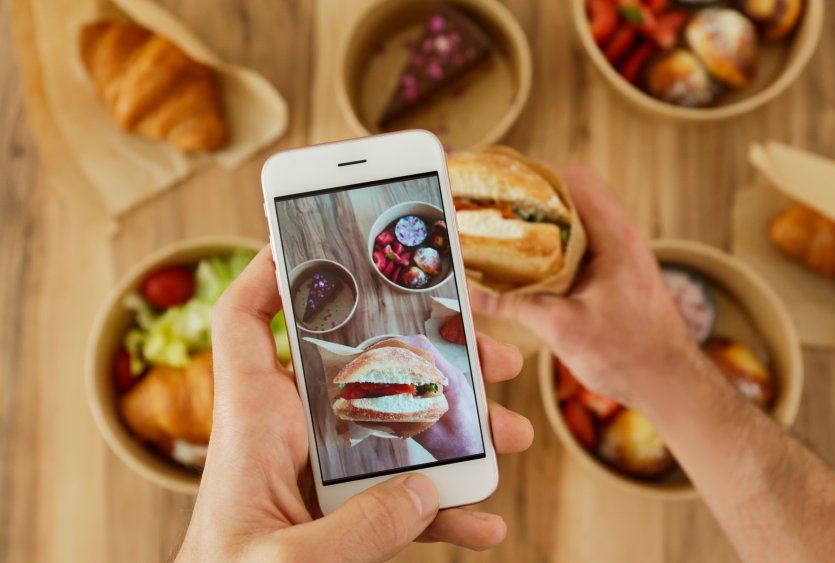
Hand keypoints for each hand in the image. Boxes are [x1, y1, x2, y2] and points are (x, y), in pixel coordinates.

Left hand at [176, 249, 532, 561]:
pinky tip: (484, 518)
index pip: (246, 323)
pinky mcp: (346, 512)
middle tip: (488, 356)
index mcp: (255, 422)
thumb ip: (358, 529)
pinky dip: (446, 503)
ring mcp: (325, 470)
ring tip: (510, 434)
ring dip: (458, 426)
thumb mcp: (287, 562)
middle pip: (362, 363)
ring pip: (399, 423)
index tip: (314, 240)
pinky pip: (405, 495)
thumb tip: (428, 492)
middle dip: (429, 351)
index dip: (269, 272)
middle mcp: (293, 433)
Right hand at [470, 166, 701, 408]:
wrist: (672, 384)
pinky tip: (532, 264)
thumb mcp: (563, 329)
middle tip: (498, 205)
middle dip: (535, 195)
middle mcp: (623, 239)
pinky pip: (585, 244)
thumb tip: (473, 293)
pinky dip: (557, 245)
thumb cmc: (630, 356)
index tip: (501, 181)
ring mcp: (623, 256)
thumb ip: (515, 306)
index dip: (535, 175)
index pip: (575, 182)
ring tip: (508, 230)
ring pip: (581, 219)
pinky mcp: (620, 275)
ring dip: (546, 220)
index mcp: (616, 239)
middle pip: (576, 194)